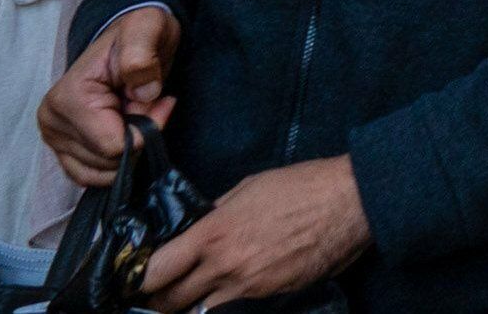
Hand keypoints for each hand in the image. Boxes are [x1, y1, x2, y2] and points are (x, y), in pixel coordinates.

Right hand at [38, 8, 177, 187]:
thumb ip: (141, 57)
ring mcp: (54, 138)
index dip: (147, 130)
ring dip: (129, 149)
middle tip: (149, 104)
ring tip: (137, 114)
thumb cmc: (139, 34)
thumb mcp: (146, 29)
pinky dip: (115, 163)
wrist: (131, 37)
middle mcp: (52, 122)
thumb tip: (144, 94)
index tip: (161, 102)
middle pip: (107, 162)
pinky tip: (128, 133)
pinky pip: (90, 176)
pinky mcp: (63, 149)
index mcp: (68, 99)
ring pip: (101, 172)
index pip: (112, 146)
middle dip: (138, 138)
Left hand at [142, 155, 368, 308]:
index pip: (155, 271)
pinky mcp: (272, 296)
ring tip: (191, 293)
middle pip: (169, 302)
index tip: (135, 274)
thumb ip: (214, 214)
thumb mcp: (247, 189)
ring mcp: (249, 287)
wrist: (351, 202)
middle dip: (157, 298)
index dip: (138, 277)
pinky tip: (229, 289)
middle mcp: (225, 267)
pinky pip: (234, 307)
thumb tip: (195, 228)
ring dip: (190, 304)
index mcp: (213, 234)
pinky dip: (224, 302)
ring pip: (199, 311)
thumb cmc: (301, 186)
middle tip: (157, 290)